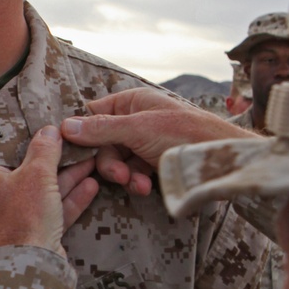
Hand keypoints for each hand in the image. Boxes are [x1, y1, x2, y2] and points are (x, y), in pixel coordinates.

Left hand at [0, 125, 98, 255]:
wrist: (31, 264)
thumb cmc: (24, 215)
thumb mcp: (37, 173)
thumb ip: (44, 149)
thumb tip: (49, 130)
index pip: (3, 152)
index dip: (25, 139)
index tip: (45, 128)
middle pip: (28, 171)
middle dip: (55, 158)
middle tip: (75, 143)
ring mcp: (15, 217)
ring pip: (44, 191)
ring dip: (68, 177)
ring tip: (91, 160)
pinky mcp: (33, 232)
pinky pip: (52, 210)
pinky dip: (69, 198)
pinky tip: (91, 185)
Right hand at [62, 89, 257, 194]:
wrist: (222, 163)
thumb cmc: (186, 135)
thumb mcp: (139, 129)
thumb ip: (101, 129)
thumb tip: (65, 126)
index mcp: (133, 101)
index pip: (93, 113)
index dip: (82, 132)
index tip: (71, 151)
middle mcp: (137, 119)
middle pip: (102, 142)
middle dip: (109, 162)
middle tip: (119, 176)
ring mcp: (145, 142)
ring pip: (117, 161)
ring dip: (124, 175)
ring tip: (138, 184)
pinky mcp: (154, 163)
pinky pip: (132, 173)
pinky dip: (137, 181)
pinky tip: (147, 187)